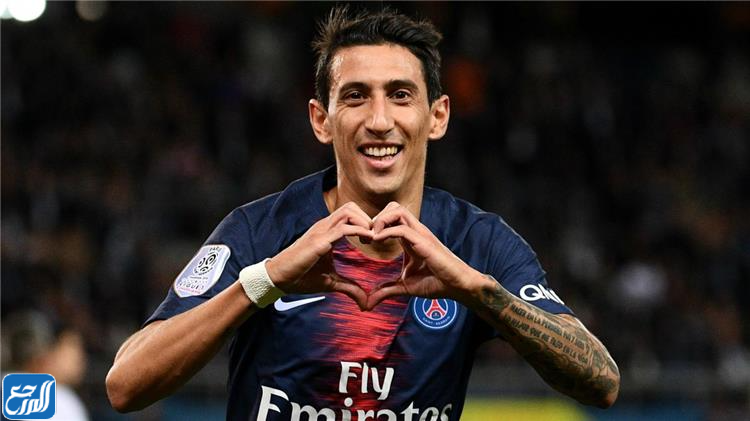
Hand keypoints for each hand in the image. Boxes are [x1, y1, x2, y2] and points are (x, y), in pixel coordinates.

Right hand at [265, 202, 373, 309]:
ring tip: (370, 239)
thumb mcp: (331, 282)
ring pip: (348, 211)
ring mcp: (320, 231)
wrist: (279, 279)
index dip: (364, 222)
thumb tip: (365, 302)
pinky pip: (342, 228)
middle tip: (373, 238)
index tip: (372, 240)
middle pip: (351, 207)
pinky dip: (359, 230)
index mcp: (327, 231)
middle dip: (367, 218)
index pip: (349, 213)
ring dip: (364, 221)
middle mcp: (324, 227)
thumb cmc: (302, 277)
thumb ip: (350, 288)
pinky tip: (366, 241)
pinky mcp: (318, 241)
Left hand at [365, 202, 480, 309]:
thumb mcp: (405, 287)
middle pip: (393, 206)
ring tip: (372, 237)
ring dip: (380, 220)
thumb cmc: (436, 283)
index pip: (391, 217)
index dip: (374, 224)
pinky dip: (386, 232)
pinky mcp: (424, 242)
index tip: (363, 240)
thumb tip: (368, 302)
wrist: (458, 287)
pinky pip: (402, 228)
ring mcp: (420, 234)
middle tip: (366, 236)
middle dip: (375, 217)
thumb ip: (386, 291)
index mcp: (410, 238)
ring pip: (397, 210)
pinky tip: (377, 242)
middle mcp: (415, 232)